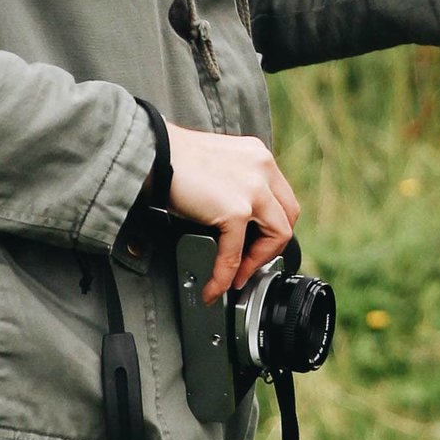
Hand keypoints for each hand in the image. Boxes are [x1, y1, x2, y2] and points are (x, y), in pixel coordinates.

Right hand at [164, 125, 300, 301]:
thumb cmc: (171, 159)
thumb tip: (237, 221)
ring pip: (277, 236)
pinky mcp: (236, 209)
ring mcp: (253, 188)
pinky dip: (225, 275)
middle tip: (249, 263)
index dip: (271, 227)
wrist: (151, 153)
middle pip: (288, 217)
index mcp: (259, 157)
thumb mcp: (218, 165)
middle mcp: (263, 168)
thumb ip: (235, 184)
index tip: (254, 245)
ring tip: (236, 277)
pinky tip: (215, 286)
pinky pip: (237, 253)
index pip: (281, 198)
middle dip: (271, 246)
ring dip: (257, 262)